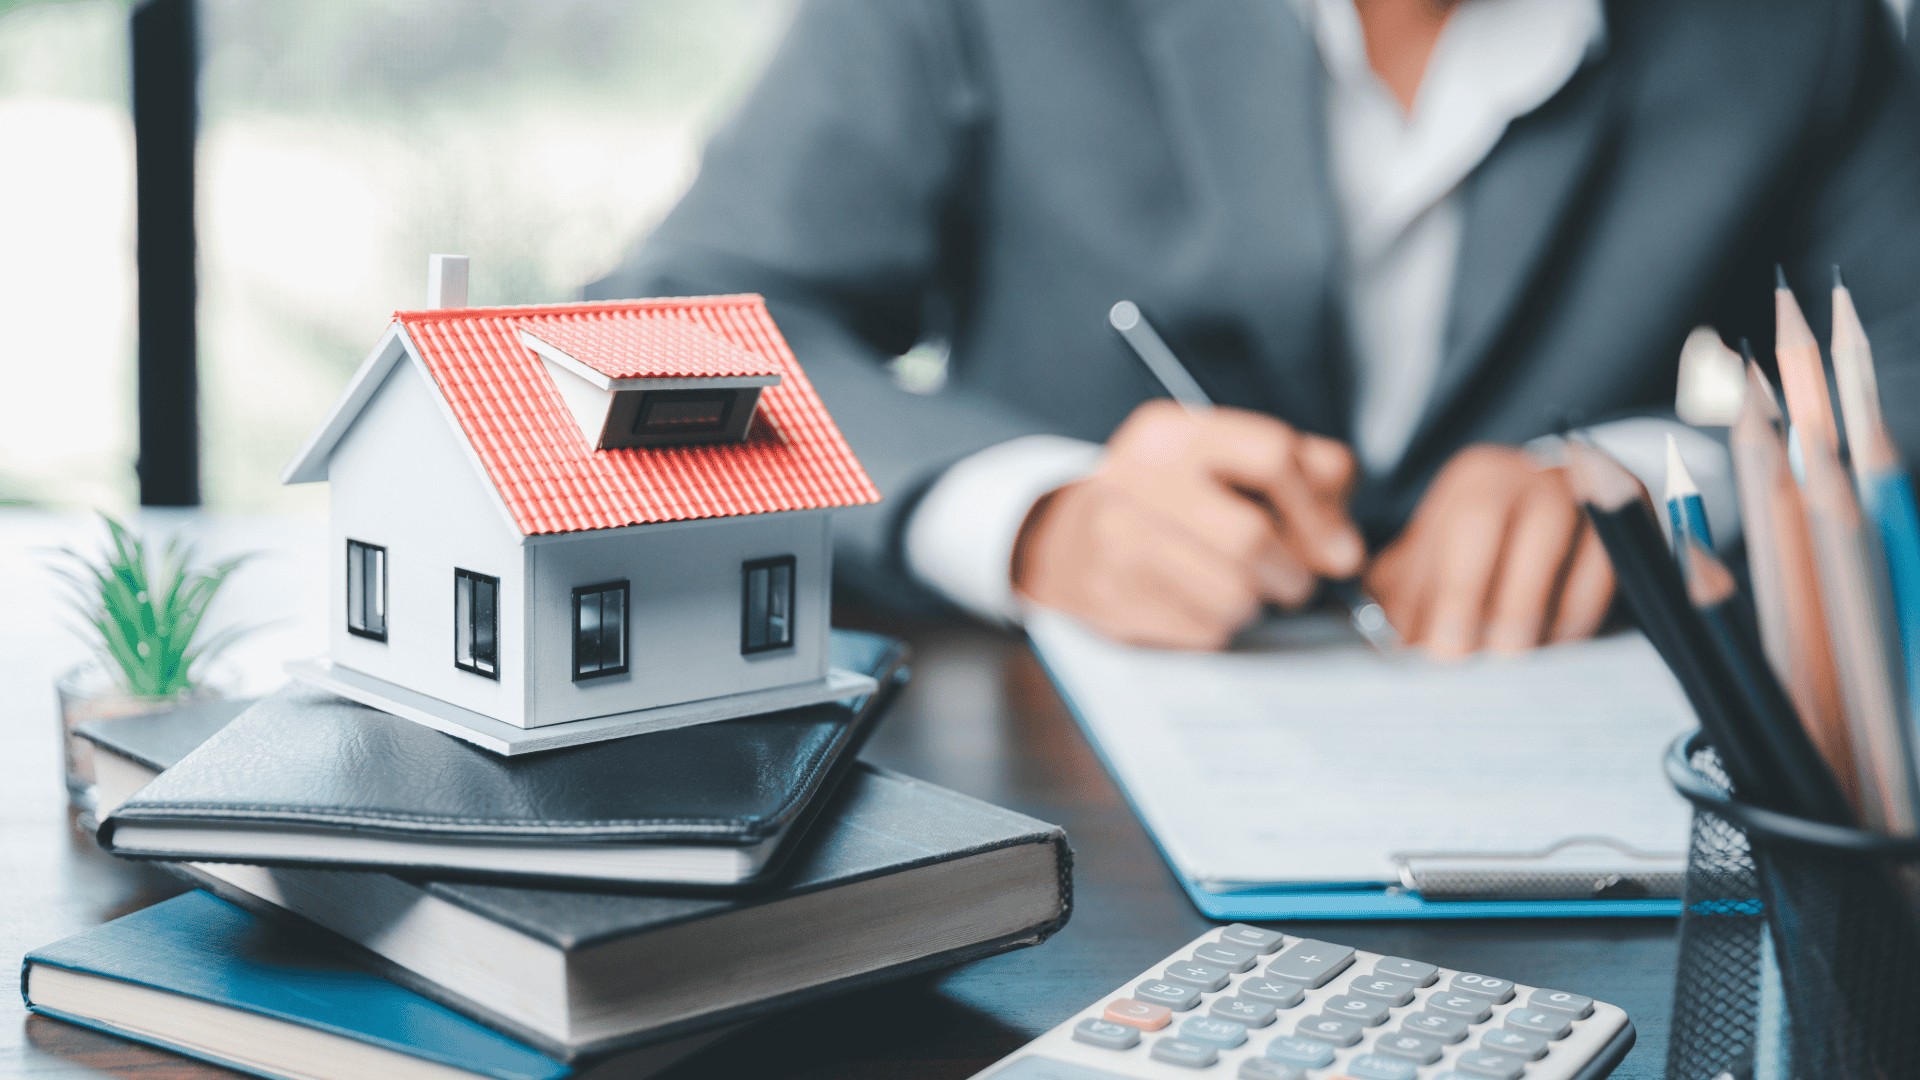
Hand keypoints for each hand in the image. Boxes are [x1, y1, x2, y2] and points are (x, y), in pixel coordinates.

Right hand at [1012, 400, 1363, 649]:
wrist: (1063, 538)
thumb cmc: (1166, 499)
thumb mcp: (1221, 460)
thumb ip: (1301, 473)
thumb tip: (1342, 545)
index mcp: (1175, 434)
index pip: (1272, 455)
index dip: (1318, 509)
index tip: (1338, 548)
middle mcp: (1139, 478)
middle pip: (1250, 538)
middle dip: (1291, 573)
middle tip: (1293, 582)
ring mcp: (1117, 541)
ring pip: (1231, 595)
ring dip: (1255, 604)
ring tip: (1240, 589)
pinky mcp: (1112, 599)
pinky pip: (1202, 631)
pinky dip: (1217, 626)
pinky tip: (1197, 603)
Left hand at [1365, 444, 1613, 656]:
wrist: (1549, 498)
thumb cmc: (1475, 542)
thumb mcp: (1432, 554)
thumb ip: (1404, 592)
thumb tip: (1382, 642)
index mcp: (1478, 477)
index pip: (1468, 527)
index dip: (1458, 593)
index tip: (1446, 652)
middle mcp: (1537, 473)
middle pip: (1529, 538)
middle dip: (1508, 608)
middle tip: (1490, 663)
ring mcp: (1590, 492)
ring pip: (1580, 555)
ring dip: (1549, 618)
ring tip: (1520, 663)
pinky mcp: (1630, 518)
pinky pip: (1613, 573)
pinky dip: (1584, 616)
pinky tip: (1555, 647)